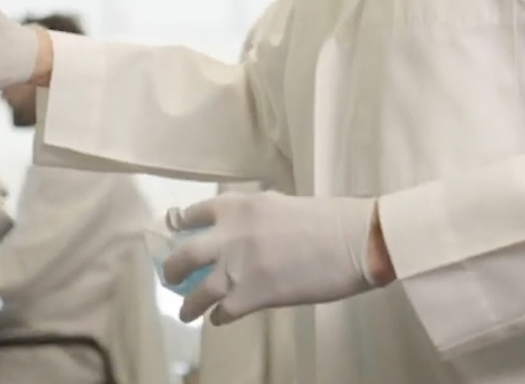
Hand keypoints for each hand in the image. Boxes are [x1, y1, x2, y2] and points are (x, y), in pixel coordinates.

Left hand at [162, 191, 382, 323]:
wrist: (353, 241)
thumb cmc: (330, 220)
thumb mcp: (283, 205)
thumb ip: (258, 216)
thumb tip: (250, 232)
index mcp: (240, 206)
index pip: (195, 213)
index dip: (181, 224)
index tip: (175, 231)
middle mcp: (229, 235)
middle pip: (184, 254)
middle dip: (173, 268)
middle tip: (171, 276)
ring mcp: (236, 268)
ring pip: (196, 292)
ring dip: (189, 305)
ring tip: (186, 313)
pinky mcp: (250, 297)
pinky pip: (221, 312)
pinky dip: (218, 317)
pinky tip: (220, 319)